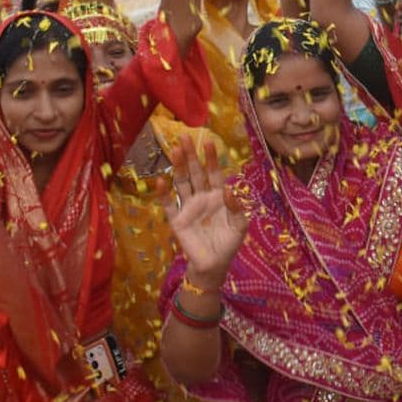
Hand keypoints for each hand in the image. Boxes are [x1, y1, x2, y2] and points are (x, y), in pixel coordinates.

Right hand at [162, 135, 247, 281]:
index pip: (214, 174)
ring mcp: (188, 207)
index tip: (209, 142)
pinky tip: (161, 180)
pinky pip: (169, 204)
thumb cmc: (229, 243)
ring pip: (182, 183)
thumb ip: (236, 208)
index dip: (211, 159)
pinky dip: (164, 193)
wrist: (214, 264)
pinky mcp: (177, 219)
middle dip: (191, 156)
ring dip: (178, 167)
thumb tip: (228, 190)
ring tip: (175, 150)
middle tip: (185, 137)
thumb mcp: (240, 225)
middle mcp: (202, 198)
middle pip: (195, 173)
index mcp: (218, 197)